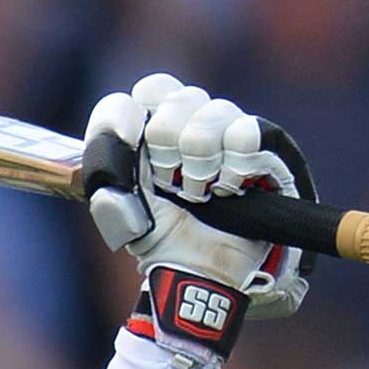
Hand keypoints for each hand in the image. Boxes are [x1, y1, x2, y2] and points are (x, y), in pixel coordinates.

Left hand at [85, 73, 311, 319]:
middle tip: (171, 184)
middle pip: (174, 98)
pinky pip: (246, 134)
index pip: (139, 95)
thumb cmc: (164, 240)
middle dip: (166, 148)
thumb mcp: (124, 220)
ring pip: (210, 114)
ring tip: (200, 194)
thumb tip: (101, 180)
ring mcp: (228, 128)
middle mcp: (190, 119)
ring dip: (200, 165)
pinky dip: (234, 166)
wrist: (206, 273)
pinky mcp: (266, 145)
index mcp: (150, 128)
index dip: (126, 115)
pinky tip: (230, 188)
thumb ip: (108, 192)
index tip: (126, 138)